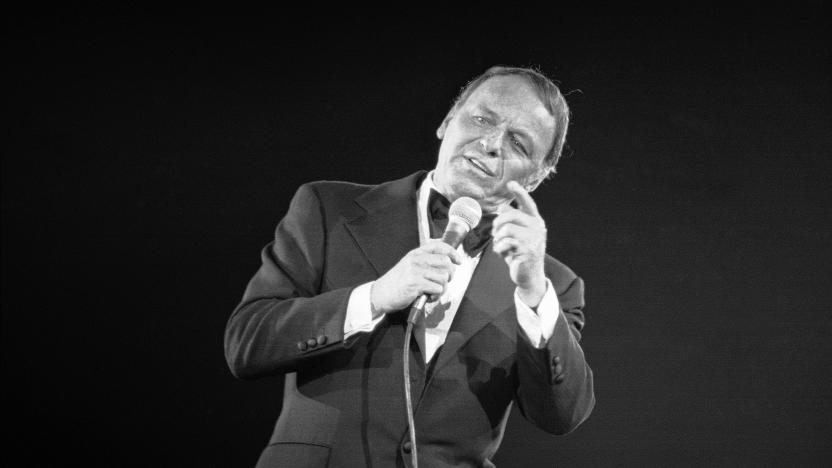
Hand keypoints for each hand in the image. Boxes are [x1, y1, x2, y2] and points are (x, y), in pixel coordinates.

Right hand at [370, 240, 461, 316]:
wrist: (380, 294)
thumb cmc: (396, 283)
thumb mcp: (409, 265)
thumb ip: (424, 261)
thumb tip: (446, 260)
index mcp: (416, 253)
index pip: (440, 247)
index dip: (453, 253)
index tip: (458, 261)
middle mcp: (416, 260)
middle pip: (446, 263)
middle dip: (450, 275)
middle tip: (443, 282)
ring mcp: (416, 271)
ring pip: (444, 278)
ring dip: (441, 288)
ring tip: (432, 292)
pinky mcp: (415, 284)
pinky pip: (437, 289)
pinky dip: (436, 296)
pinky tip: (427, 297)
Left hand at [492, 181, 547, 307]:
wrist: (529, 275)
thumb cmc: (520, 254)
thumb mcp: (517, 236)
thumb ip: (512, 222)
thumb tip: (503, 207)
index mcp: (535, 221)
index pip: (527, 203)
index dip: (519, 192)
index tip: (510, 184)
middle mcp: (537, 228)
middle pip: (510, 215)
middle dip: (498, 224)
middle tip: (495, 234)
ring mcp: (534, 239)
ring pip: (507, 229)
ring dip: (498, 239)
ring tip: (500, 246)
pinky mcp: (528, 250)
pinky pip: (506, 242)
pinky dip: (499, 248)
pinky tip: (502, 254)